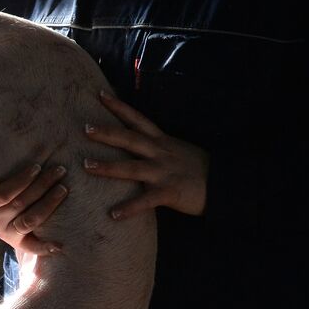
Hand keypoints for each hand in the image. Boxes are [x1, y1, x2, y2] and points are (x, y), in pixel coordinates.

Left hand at [0, 163, 67, 254]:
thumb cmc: (9, 189)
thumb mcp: (22, 205)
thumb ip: (39, 208)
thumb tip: (66, 210)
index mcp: (14, 236)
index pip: (32, 246)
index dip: (46, 248)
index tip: (61, 245)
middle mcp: (2, 229)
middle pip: (31, 220)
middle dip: (51, 202)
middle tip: (65, 186)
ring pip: (19, 204)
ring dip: (42, 186)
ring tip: (57, 172)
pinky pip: (3, 194)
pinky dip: (22, 181)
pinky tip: (34, 169)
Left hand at [83, 90, 208, 218]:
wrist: (224, 184)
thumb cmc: (198, 168)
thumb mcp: (176, 150)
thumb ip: (155, 146)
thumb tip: (135, 143)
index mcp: (161, 141)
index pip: (136, 119)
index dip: (118, 106)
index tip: (99, 94)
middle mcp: (160, 153)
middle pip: (130, 139)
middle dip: (107, 133)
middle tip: (85, 127)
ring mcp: (164, 172)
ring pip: (132, 167)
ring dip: (108, 167)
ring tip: (86, 166)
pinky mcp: (170, 192)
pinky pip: (146, 200)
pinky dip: (129, 207)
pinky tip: (113, 214)